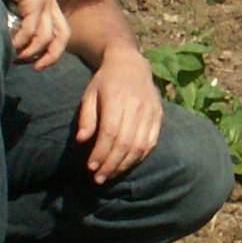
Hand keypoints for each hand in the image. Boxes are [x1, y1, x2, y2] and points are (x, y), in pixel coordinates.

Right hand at [0, 0, 68, 68]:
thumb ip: (11, 14)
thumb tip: (3, 33)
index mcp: (47, 1)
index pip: (60, 31)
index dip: (52, 50)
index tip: (35, 62)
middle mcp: (50, 2)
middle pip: (62, 37)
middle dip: (51, 56)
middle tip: (36, 68)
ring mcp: (44, 0)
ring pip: (46, 37)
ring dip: (31, 51)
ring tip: (16, 57)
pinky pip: (31, 28)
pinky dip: (21, 40)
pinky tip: (10, 44)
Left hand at [76, 48, 162, 182]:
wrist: (130, 64)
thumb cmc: (105, 81)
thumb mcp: (90, 94)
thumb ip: (86, 117)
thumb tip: (82, 140)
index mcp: (117, 97)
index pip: (110, 132)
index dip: (101, 152)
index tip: (91, 167)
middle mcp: (137, 105)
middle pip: (125, 142)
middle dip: (111, 164)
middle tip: (99, 178)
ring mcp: (151, 111)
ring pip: (139, 146)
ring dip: (124, 165)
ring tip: (111, 175)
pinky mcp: (159, 116)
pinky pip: (151, 143)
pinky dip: (139, 157)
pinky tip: (126, 165)